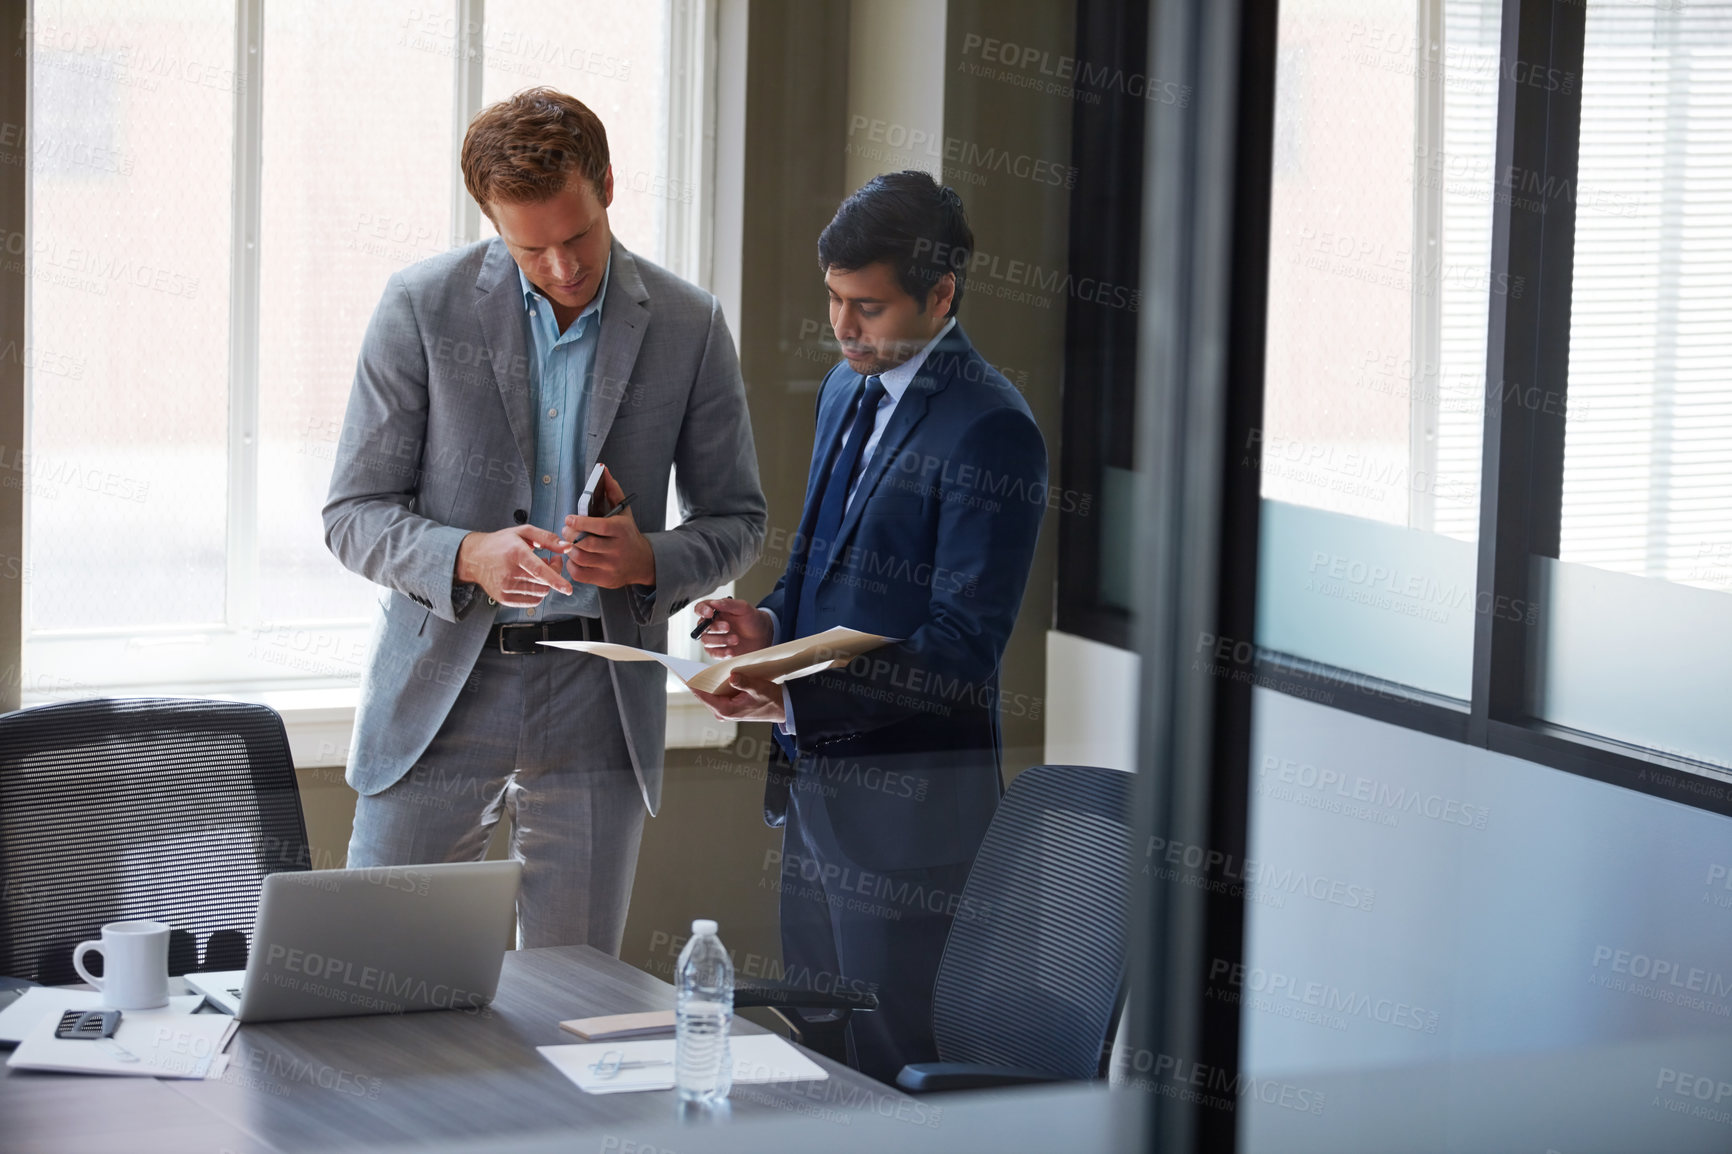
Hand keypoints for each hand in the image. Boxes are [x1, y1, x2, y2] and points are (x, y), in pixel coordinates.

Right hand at [456, 524, 571, 606]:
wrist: (475, 557)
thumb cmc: (500, 543)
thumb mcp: (523, 532)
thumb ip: (547, 538)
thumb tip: (567, 547)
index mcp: (515, 553)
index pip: (538, 570)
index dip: (555, 579)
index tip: (567, 588)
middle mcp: (509, 572)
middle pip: (544, 582)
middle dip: (553, 572)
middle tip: (548, 560)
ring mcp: (505, 588)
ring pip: (540, 592)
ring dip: (545, 582)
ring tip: (536, 569)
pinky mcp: (504, 598)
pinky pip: (532, 601)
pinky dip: (537, 592)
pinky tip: (530, 580)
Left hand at [562, 466, 654, 587]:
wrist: (642, 562)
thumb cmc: (627, 534)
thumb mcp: (624, 511)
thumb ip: (612, 490)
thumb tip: (602, 469)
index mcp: (622, 530)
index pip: (598, 527)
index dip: (580, 522)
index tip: (569, 518)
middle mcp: (618, 550)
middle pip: (585, 544)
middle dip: (569, 535)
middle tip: (566, 530)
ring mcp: (612, 567)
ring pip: (581, 558)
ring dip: (569, 549)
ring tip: (569, 542)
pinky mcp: (605, 580)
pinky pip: (580, 574)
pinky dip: (572, 565)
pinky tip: (574, 557)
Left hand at [691, 669, 786, 723]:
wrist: (782, 707)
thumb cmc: (771, 700)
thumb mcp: (759, 688)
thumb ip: (745, 682)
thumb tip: (732, 676)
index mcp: (727, 710)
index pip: (703, 696)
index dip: (692, 684)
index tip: (683, 674)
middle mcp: (723, 713)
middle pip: (702, 695)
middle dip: (695, 682)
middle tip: (684, 668)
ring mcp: (725, 710)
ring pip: (708, 695)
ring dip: (703, 683)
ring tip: (694, 669)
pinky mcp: (728, 706)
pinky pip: (715, 694)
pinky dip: (712, 685)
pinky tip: (709, 675)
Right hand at [692, 597, 773, 657]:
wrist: (763, 635)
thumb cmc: (752, 619)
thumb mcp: (743, 608)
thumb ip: (728, 604)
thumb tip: (714, 603)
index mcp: (716, 611)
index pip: (700, 608)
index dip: (701, 611)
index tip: (710, 613)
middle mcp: (712, 624)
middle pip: (702, 626)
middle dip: (715, 627)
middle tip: (728, 627)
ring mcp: (715, 638)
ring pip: (706, 640)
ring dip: (721, 640)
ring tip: (736, 639)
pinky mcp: (719, 651)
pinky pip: (712, 653)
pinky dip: (721, 653)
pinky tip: (731, 651)